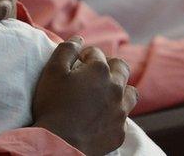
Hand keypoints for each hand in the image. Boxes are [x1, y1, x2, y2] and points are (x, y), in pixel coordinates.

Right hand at [32, 37, 137, 154]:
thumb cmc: (52, 105)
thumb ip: (67, 49)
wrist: (58, 143)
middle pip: (121, 68)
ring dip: (120, 89)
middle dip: (108, 66)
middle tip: (93, 76)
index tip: (76, 64)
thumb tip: (79, 40)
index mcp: (100, 70)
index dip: (84, 56)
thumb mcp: (52, 70)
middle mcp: (116, 88)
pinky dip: (115, 115)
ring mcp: (121, 111)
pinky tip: (102, 118)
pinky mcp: (120, 132)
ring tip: (105, 95)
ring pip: (131, 92)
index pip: (96, 53)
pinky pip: (123, 119)